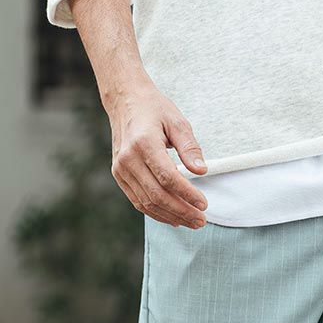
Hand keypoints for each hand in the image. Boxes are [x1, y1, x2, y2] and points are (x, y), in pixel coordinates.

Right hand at [107, 80, 209, 227]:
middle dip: (181, 210)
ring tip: (191, 221)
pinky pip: (137, 200)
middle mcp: (128, 158)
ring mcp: (120, 168)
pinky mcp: (119, 174)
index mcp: (144, 143)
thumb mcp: (177, 121)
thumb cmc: (154, 109)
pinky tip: (173, 217)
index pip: (167, 177)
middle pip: (156, 194)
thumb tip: (202, 171)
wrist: (125, 101)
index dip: (187, 194)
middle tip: (201, 220)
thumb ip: (189, 147)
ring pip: (146, 202)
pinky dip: (155, 212)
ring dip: (170, 216)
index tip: (204, 203)